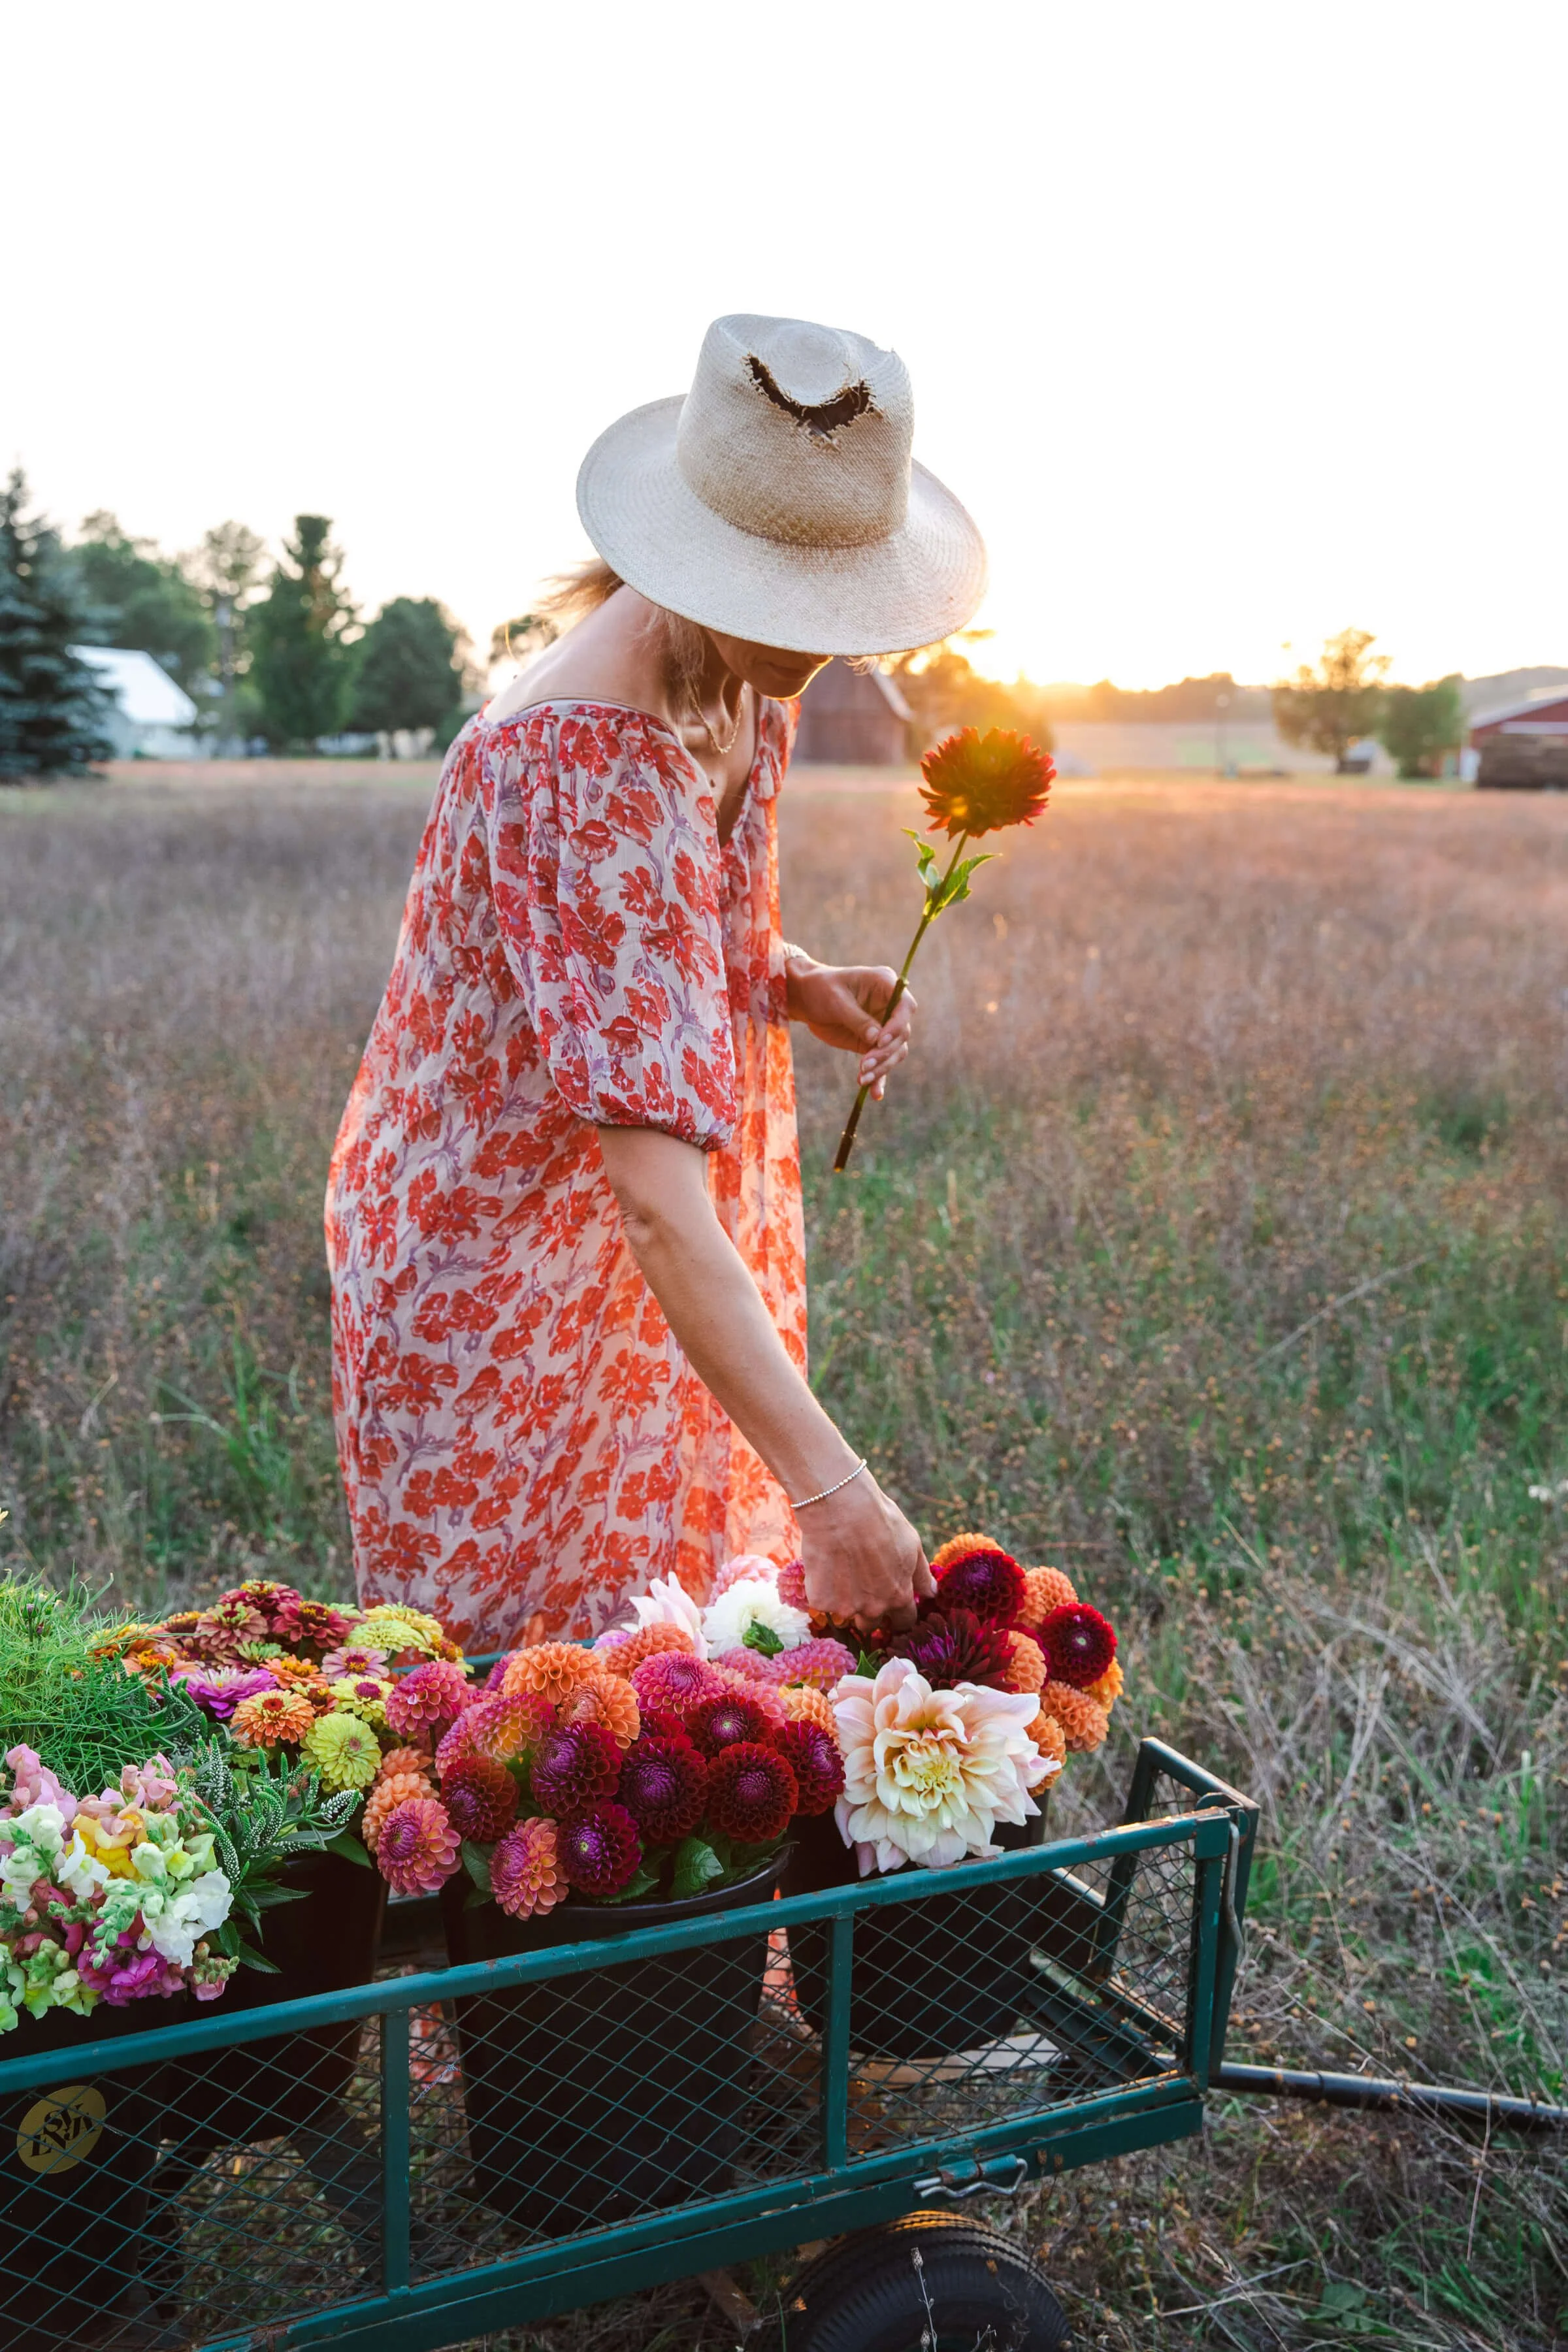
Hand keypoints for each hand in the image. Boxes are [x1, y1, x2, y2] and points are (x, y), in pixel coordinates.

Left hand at [787, 958, 915, 1101]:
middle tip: (864, 1065)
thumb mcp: (836, 1000)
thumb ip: (857, 1018)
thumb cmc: (821, 989)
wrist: (806, 998)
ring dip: (881, 1068)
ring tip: (861, 1079)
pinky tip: (874, 1094)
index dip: (897, 1025)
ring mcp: (884, 1026)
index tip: (880, 1041)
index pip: (905, 1007)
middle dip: (885, 1052)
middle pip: (902, 1034)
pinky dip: (878, 1078)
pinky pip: (882, 1063)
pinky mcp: (873, 1044)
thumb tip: (876, 1040)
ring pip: (895, 1052)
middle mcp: (890, 1007)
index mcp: (885, 985)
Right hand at [797, 1469, 935, 1633]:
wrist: (841, 1508)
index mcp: (899, 1596)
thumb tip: (932, 1593)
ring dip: (844, 1599)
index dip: (898, 1614)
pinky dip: (821, 1588)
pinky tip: (824, 1564)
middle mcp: (874, 1608)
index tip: (890, 1602)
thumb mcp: (912, 1544)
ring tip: (841, 1568)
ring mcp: (846, 1607)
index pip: (904, 1622)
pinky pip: (821, 1602)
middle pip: (872, 1624)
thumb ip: (921, 1575)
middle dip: (868, 1609)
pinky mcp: (821, 1602)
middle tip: (859, 1581)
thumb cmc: (880, 1520)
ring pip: (846, 1613)